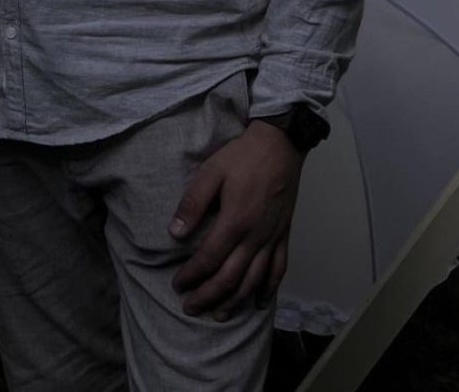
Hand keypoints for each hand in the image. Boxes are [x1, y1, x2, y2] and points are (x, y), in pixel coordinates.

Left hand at [168, 121, 303, 320]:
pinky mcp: (284, 234)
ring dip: (235, 301)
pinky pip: (279, 269)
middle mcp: (256, 237)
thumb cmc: (242, 156)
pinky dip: (268, 289)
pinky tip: (258, 301)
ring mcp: (272, 238)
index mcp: (235, 222)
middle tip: (190, 308)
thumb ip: (192, 204)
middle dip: (208, 296)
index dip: (192, 276)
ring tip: (218, 314)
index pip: (209, 259)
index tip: (177, 285)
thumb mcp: (211, 172)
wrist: (280, 145)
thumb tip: (174, 233)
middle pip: (231, 278)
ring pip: (254, 280)